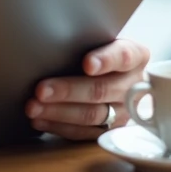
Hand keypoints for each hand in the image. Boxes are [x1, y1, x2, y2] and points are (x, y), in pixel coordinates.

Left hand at [24, 39, 150, 140]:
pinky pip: (84, 132)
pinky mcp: (111, 130)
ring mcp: (125, 111)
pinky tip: (40, 120)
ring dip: (59, 112)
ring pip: (92, 115)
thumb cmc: (99, 51)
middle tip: (41, 90)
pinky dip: (59, 126)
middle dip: (68, 90)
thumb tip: (49, 44)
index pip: (123, 56)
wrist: (113, 74)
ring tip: (34, 108)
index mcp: (136, 56)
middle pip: (101, 89)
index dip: (105, 61)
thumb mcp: (99, 39)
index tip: (87, 64)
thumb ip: (85, 41)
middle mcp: (134, 85)